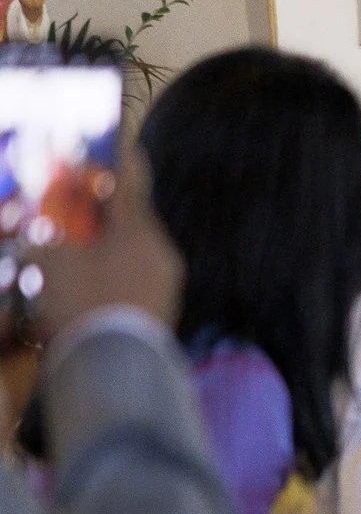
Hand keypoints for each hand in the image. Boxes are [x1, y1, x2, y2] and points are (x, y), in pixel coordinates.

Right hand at [31, 150, 181, 338]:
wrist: (114, 369)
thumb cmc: (83, 304)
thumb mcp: (52, 264)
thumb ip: (47, 239)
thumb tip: (41, 234)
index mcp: (140, 233)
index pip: (130, 186)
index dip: (122, 163)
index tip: (126, 144)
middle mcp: (161, 255)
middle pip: (132, 222)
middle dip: (107, 212)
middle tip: (86, 203)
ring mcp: (166, 285)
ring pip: (134, 253)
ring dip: (109, 246)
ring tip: (82, 246)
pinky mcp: (162, 311)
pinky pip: (136, 279)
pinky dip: (114, 272)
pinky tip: (93, 280)